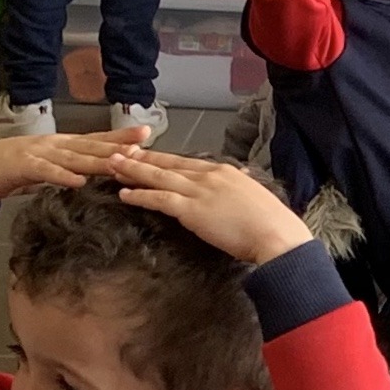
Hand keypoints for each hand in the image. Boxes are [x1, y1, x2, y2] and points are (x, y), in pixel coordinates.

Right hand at [0, 127, 149, 208]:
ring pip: (74, 157)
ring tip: (121, 163)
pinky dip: (62, 176)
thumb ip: (71, 170)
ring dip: (98, 160)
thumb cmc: (15, 170)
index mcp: (63, 146)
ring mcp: (39, 153)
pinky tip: (79, 181)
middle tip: (144, 146)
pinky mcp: (23, 166)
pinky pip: (46, 172)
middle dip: (119, 145)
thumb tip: (96, 177)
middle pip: (92, 146)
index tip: (147, 134)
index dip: (121, 137)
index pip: (97, 140)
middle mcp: (55, 145)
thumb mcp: (49, 169)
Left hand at [108, 149, 314, 264]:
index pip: (187, 162)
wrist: (277, 237)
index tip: (148, 152)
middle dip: (141, 157)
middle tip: (118, 151)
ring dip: (132, 171)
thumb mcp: (257, 197)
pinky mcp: (191, 210)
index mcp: (224, 172)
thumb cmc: (273, 224)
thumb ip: (244, 187)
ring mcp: (199, 191)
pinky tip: (124, 194)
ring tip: (111, 166)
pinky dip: (140, 195)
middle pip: (168, 164)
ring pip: (158, 176)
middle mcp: (208, 176)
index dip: (165, 157)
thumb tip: (243, 178)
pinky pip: (159, 199)